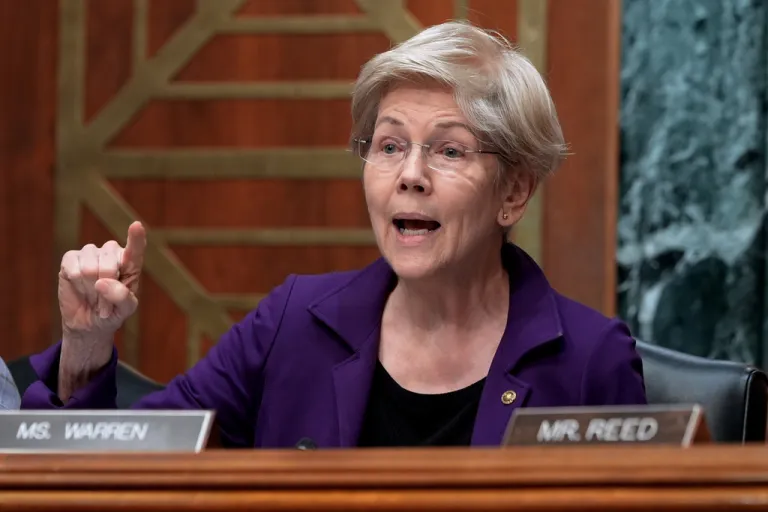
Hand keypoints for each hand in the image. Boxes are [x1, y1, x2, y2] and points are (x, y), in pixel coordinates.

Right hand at [58, 221, 146, 344]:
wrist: (89, 322)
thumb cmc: (113, 312)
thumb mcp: (125, 310)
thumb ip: (122, 297)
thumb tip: (102, 282)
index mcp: (130, 264)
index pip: (135, 249)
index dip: (136, 238)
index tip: (136, 226)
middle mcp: (112, 253)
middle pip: (109, 265)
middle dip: (105, 289)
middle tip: (105, 302)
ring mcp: (91, 253)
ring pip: (90, 267)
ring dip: (90, 288)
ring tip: (93, 295)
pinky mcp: (71, 257)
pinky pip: (73, 267)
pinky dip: (76, 283)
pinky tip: (80, 287)